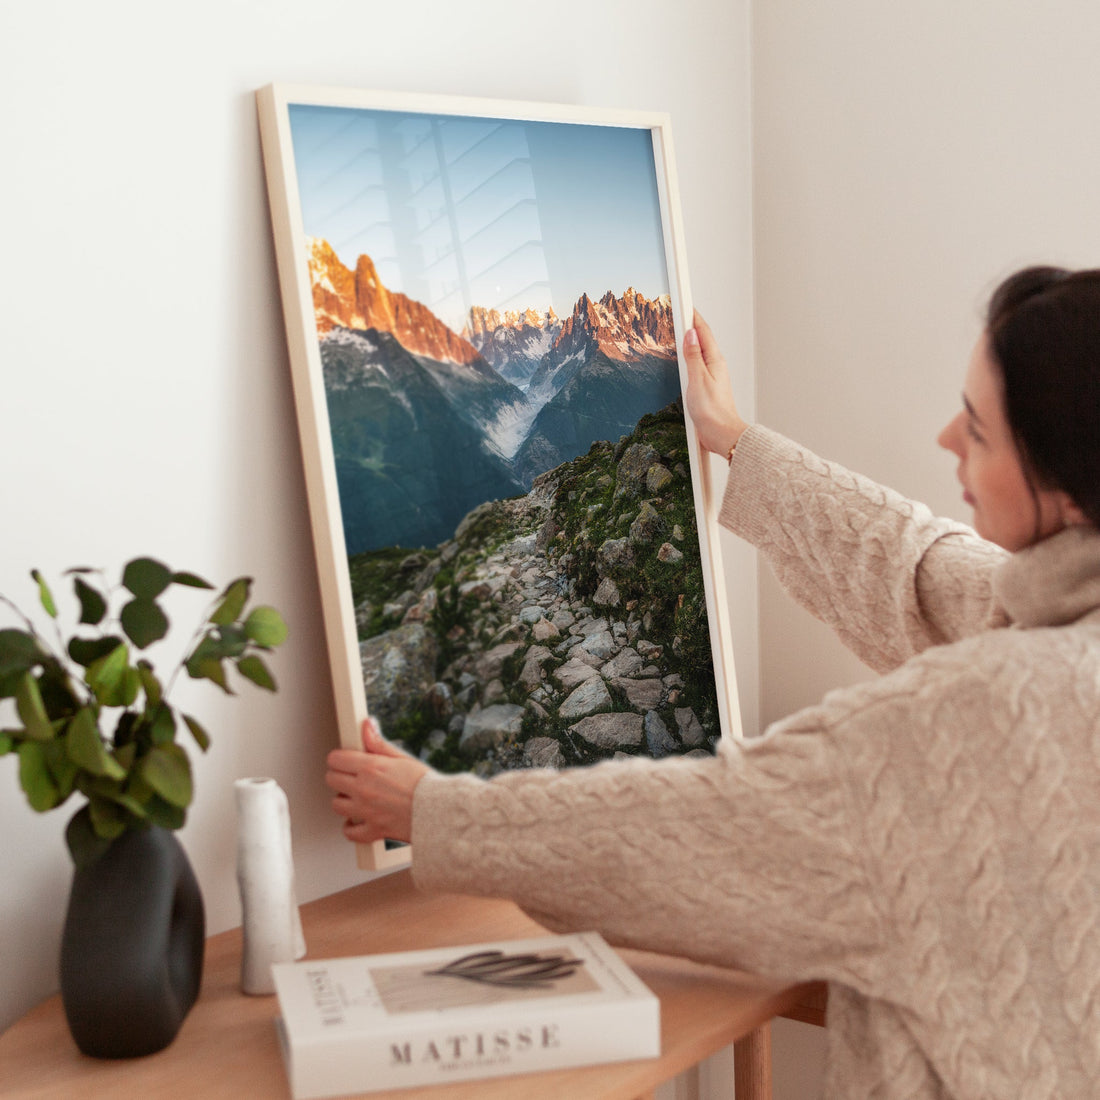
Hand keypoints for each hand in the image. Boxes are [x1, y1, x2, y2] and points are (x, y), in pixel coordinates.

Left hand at [325, 717, 429, 844]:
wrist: (440, 811)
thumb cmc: (425, 784)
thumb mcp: (402, 758)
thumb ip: (379, 743)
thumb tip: (367, 725)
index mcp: (371, 768)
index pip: (336, 759)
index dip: (340, 758)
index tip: (345, 760)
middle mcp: (364, 789)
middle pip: (331, 780)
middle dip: (339, 776)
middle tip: (351, 777)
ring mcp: (366, 811)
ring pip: (336, 805)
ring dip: (344, 800)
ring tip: (356, 797)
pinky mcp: (372, 830)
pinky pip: (349, 832)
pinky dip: (351, 827)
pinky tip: (358, 820)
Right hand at [682, 310, 748, 456]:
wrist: (722, 434)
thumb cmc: (712, 411)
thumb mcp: (698, 380)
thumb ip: (693, 356)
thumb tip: (690, 334)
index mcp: (714, 361)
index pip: (703, 332)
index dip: (693, 317)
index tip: (684, 303)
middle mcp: (715, 366)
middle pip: (702, 339)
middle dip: (691, 325)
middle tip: (680, 311)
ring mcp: (711, 376)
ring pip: (699, 352)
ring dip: (690, 340)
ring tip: (680, 330)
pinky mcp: (707, 387)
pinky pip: (697, 365)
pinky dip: (689, 357)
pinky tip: (683, 359)